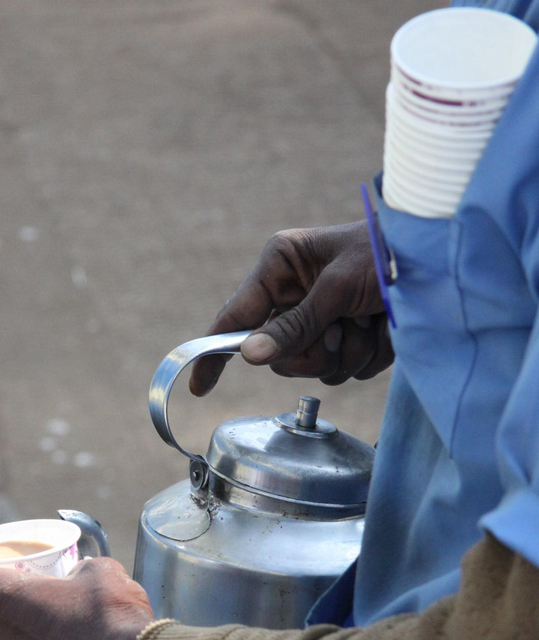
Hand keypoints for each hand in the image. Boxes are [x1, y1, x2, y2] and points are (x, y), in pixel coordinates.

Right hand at [189, 221, 392, 394]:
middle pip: (278, 355)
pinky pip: (344, 372)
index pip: (235, 317)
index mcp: (282, 267)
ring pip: (314, 368)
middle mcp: (296, 295)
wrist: (441, 264)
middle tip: (341, 328)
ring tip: (370, 321)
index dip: (215, 353)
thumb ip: (294, 324)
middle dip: (313, 349)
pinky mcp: (348, 341)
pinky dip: (368, 356)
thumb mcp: (338, 286)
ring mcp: (322, 322)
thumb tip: (250, 356)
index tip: (199, 387)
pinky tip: (383, 329)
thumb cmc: (387, 252)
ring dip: (348, 351)